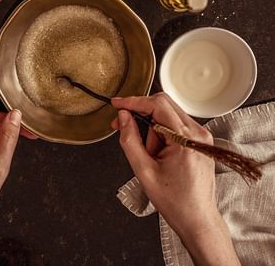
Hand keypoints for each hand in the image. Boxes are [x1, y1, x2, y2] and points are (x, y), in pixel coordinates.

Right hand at [112, 93, 240, 265]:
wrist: (197, 219)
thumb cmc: (175, 201)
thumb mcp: (144, 171)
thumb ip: (130, 140)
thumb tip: (124, 117)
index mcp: (186, 139)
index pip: (157, 105)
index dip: (134, 101)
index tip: (117, 103)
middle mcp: (198, 133)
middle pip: (164, 105)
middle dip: (141, 113)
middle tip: (123, 125)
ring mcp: (202, 136)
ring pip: (168, 115)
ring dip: (152, 128)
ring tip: (150, 155)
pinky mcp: (200, 140)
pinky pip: (175, 125)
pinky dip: (161, 133)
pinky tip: (158, 153)